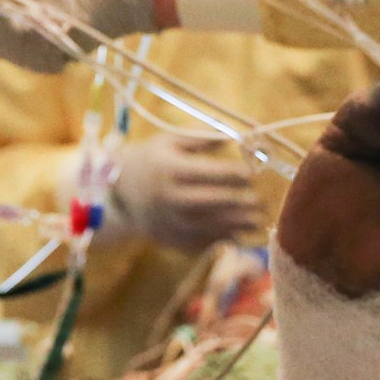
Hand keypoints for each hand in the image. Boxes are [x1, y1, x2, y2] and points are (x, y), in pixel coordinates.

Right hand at [111, 133, 261, 250]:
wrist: (119, 190)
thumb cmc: (152, 159)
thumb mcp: (170, 140)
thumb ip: (202, 138)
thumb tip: (234, 137)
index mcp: (170, 170)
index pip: (208, 173)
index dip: (233, 174)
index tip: (251, 174)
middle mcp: (169, 198)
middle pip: (210, 203)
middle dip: (239, 203)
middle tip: (259, 202)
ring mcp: (168, 221)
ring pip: (207, 227)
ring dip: (236, 226)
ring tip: (257, 221)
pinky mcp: (168, 238)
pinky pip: (198, 243)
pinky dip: (220, 240)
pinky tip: (238, 235)